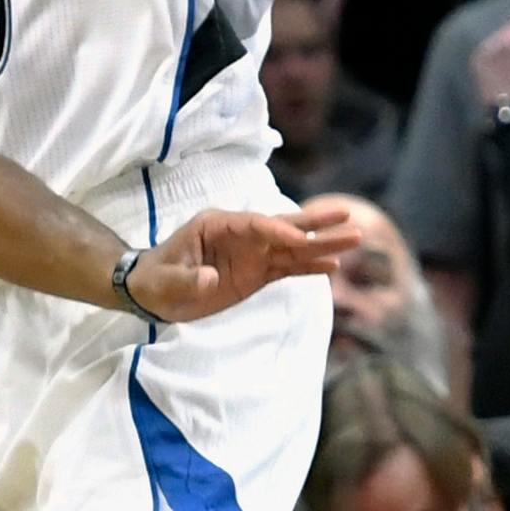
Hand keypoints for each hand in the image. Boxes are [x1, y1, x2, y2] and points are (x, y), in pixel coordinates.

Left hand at [129, 201, 358, 324]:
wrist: (154, 293)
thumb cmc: (156, 279)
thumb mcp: (165, 280)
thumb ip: (187, 279)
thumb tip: (210, 278)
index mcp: (216, 224)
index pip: (254, 224)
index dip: (276, 231)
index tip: (298, 241)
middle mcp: (240, 235)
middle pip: (282, 226)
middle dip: (313, 224)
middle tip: (346, 217)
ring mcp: (251, 255)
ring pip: (292, 248)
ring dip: (322, 246)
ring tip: (355, 239)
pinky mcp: (256, 274)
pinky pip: (288, 269)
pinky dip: (309, 267)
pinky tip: (333, 266)